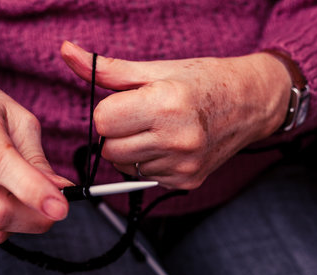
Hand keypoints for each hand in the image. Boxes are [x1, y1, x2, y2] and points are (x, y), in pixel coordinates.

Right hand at [0, 67, 71, 243]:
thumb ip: (39, 159)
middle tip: (53, 206)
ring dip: (21, 222)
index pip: (1, 165)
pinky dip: (4, 222)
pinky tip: (4, 198)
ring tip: (25, 197)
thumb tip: (60, 191)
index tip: (61, 208)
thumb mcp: (22, 121)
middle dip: (34, 219)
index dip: (33, 191)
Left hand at [61, 41, 290, 188]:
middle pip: (109, 149)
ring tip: (158, 130)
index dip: (109, 112)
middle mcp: (177, 139)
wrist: (250, 103)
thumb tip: (66, 51)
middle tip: (140, 117)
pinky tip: (169, 146)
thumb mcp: (155, 69)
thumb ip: (105, 68)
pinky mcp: (187, 181)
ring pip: (124, 167)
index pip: (102, 122)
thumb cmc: (202, 80)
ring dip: (131, 150)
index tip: (127, 103)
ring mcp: (183, 165)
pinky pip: (144, 178)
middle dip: (116, 133)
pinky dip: (149, 163)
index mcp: (166, 104)